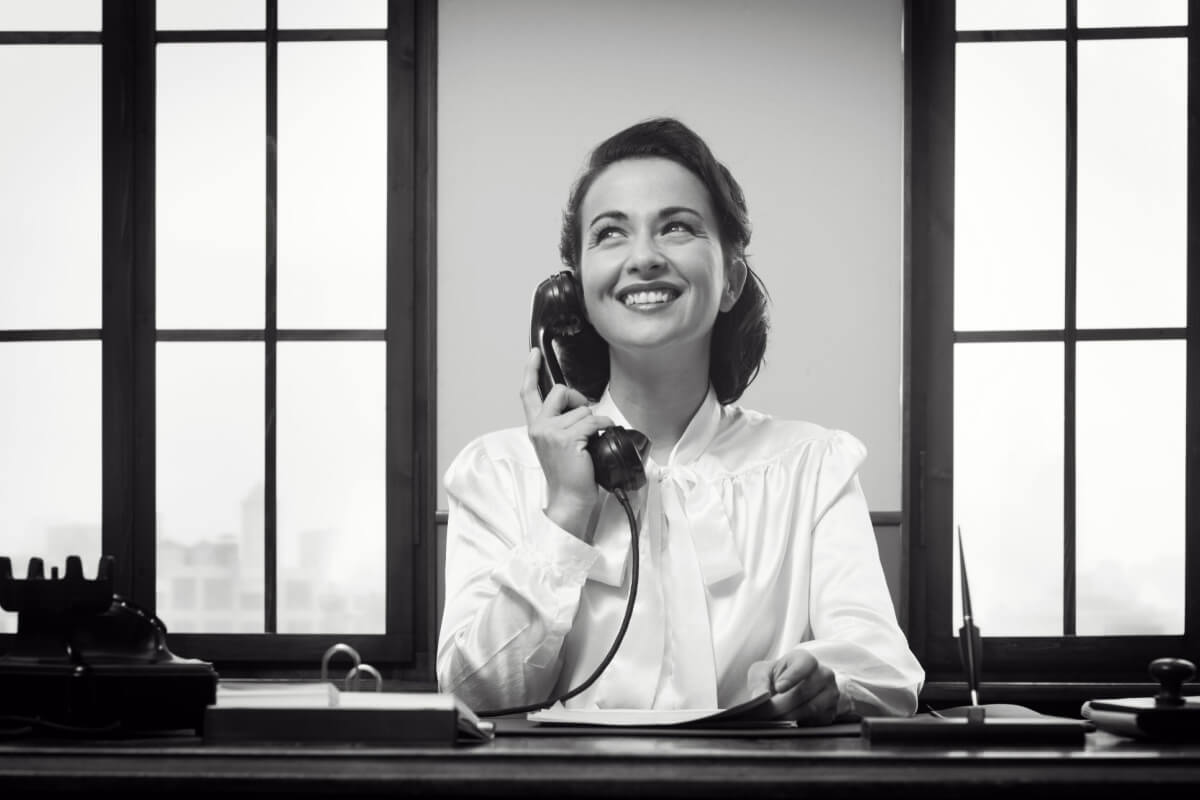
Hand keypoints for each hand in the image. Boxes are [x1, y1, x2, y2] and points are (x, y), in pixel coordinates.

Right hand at [520, 348, 613, 539]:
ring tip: (590, 443)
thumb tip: (580, 409)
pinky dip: (604, 427)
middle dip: (577, 399)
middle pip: (560, 391)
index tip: (533, 353)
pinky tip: (601, 439)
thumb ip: (559, 425)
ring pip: (582, 409)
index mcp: (535, 427)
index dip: (531, 370)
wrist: (570, 499)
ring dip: (593, 423)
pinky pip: (594, 421)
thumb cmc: (568, 475)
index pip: (528, 393)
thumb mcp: (556, 446)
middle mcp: (539, 427)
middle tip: (585, 419)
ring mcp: (552, 432)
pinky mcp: (568, 439)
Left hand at [747, 649, 839, 724]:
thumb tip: (758, 697)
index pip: (804, 665)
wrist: (793, 688)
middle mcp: (824, 674)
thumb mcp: (763, 672)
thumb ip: (759, 682)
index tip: (778, 688)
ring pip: (810, 708)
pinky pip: (816, 721)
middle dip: (782, 705)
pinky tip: (788, 722)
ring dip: (789, 716)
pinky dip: (799, 723)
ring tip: (773, 719)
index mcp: (806, 659)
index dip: (791, 677)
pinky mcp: (831, 711)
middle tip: (766, 712)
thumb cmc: (778, 676)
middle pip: (803, 692)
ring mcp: (831, 693)